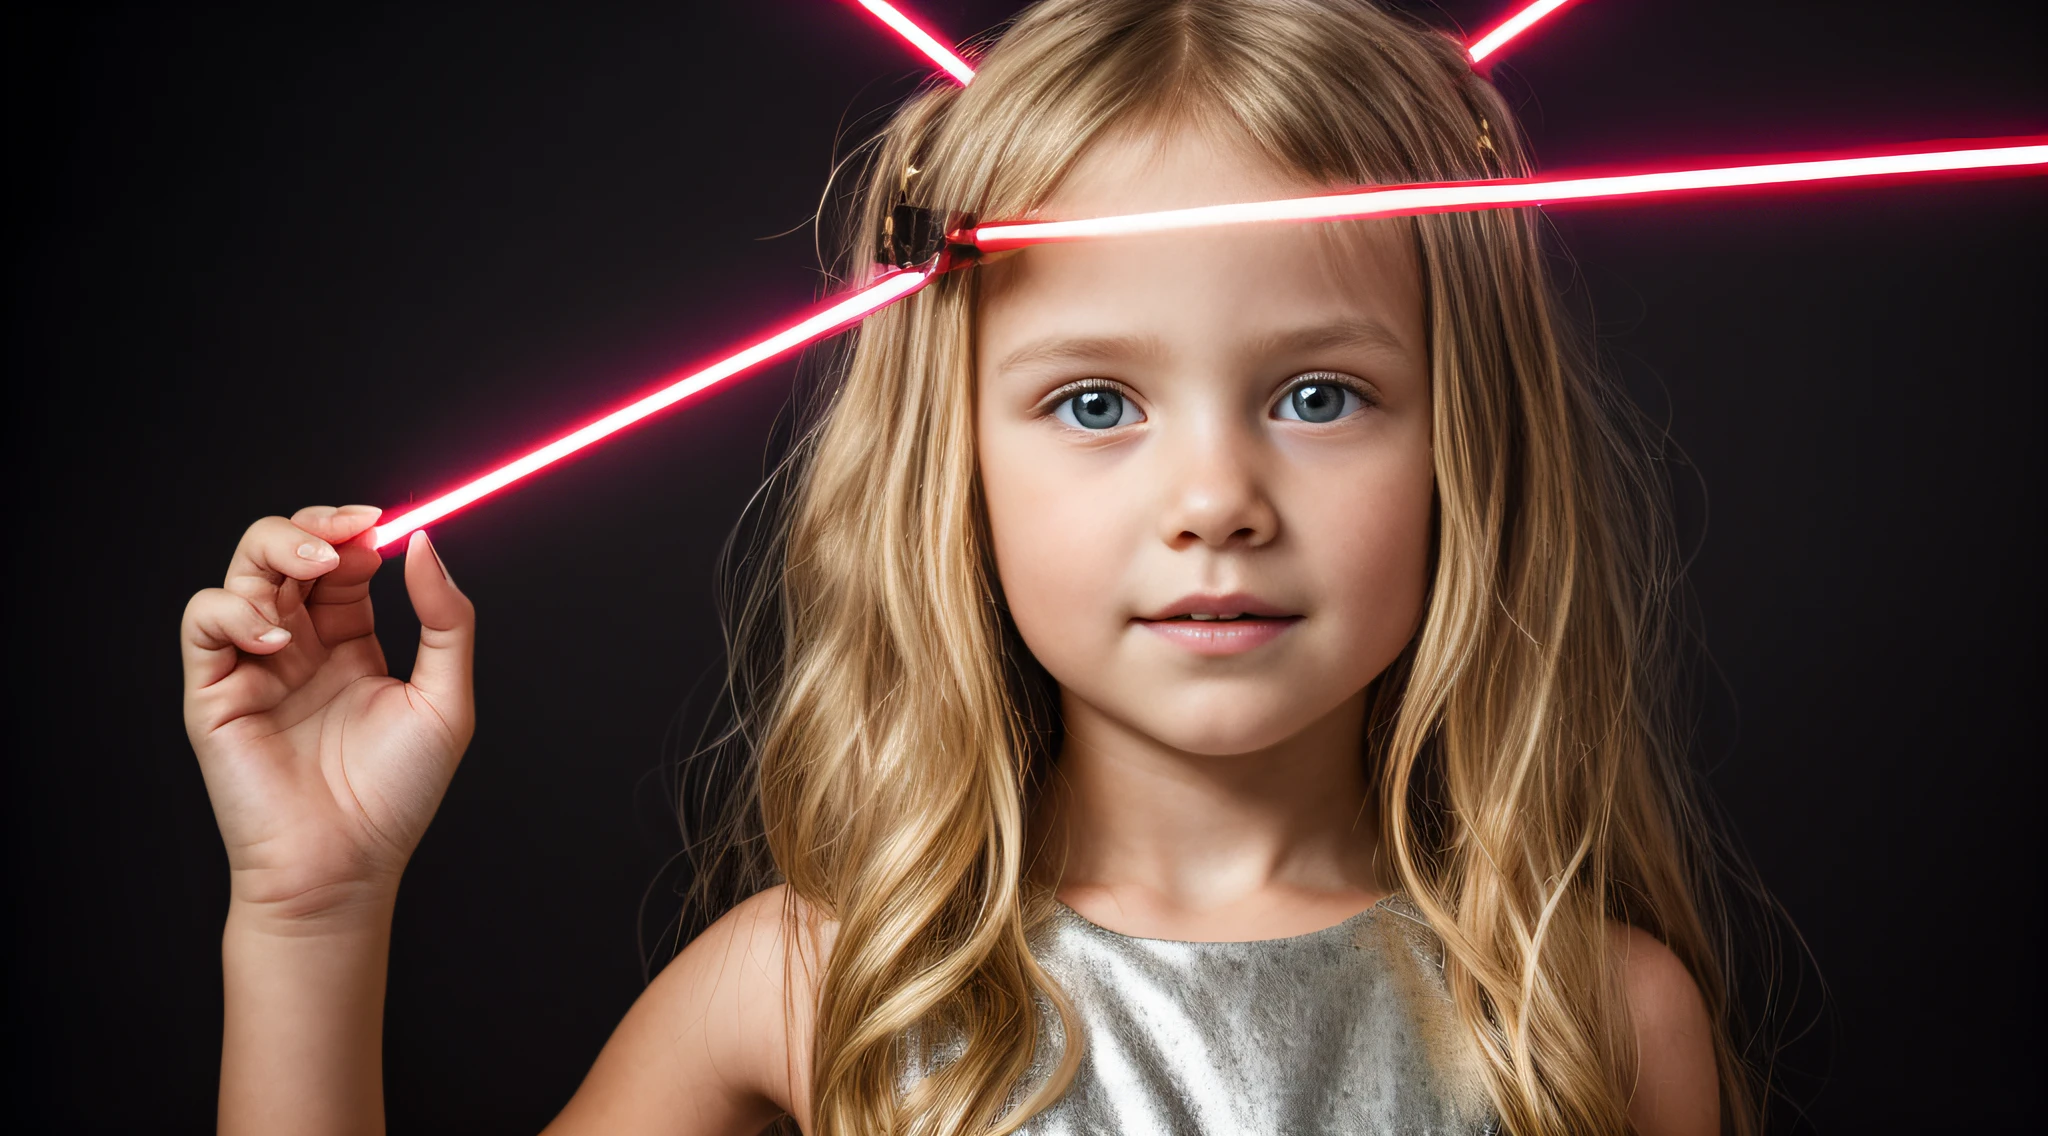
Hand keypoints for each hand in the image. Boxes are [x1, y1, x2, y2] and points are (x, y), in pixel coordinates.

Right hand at [182, 506, 475, 923]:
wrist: (344, 866)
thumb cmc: (396, 795)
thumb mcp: (445, 700)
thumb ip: (446, 621)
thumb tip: (425, 544)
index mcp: (350, 640)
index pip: (344, 560)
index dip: (359, 532)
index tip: (388, 524)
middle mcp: (299, 644)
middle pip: (287, 550)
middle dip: (314, 524)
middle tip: (352, 531)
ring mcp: (253, 663)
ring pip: (242, 570)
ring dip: (277, 550)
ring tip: (315, 568)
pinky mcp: (213, 689)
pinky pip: (205, 621)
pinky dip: (236, 611)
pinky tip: (279, 639)